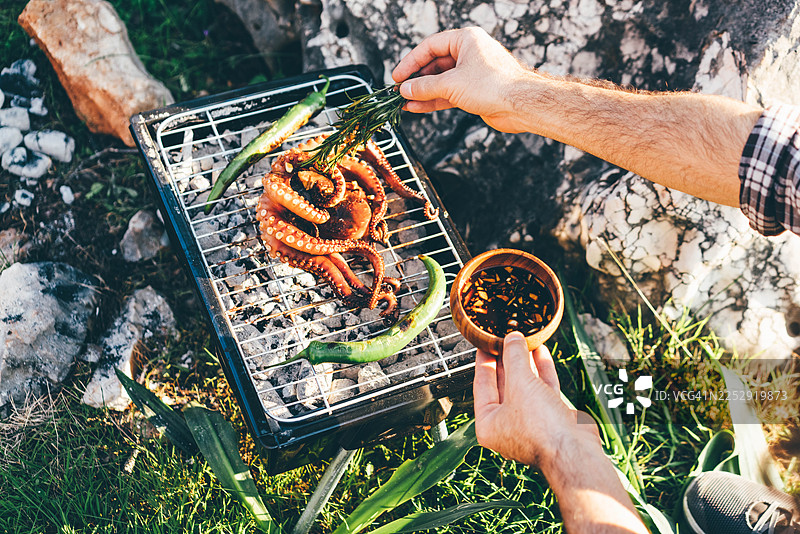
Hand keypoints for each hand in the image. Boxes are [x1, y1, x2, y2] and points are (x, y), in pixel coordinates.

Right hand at [391, 27, 531, 132]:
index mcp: (466, 40)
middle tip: (400, 90)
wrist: (521, 105)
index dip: (411, 61)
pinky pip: (448, 93)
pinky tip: (418, 107)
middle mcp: (469, 53)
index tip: (398, 76)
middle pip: (434, 64)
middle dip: (416, 79)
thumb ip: (425, 86)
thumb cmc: (495, 85)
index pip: (430, 46)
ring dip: (423, 92)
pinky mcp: (474, 91)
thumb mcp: (451, 84)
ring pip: (441, 81)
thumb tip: (406, 89)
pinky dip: (434, 100)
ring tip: (405, 101)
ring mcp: (472, 73)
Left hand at [473, 332, 599, 466]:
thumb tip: (511, 338)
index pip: (482, 384)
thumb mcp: (520, 384)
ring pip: (525, 385)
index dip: (484, 360)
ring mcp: (530, 422)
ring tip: (524, 340)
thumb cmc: (541, 428)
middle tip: (505, 337)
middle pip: (503, 383)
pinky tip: (541, 352)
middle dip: (506, 359)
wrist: (574, 452)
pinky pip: (543, 390)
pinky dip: (542, 371)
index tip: (485, 342)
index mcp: (488, 424)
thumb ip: (514, 358)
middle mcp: (507, 425)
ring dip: (525, 362)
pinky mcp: (551, 419)